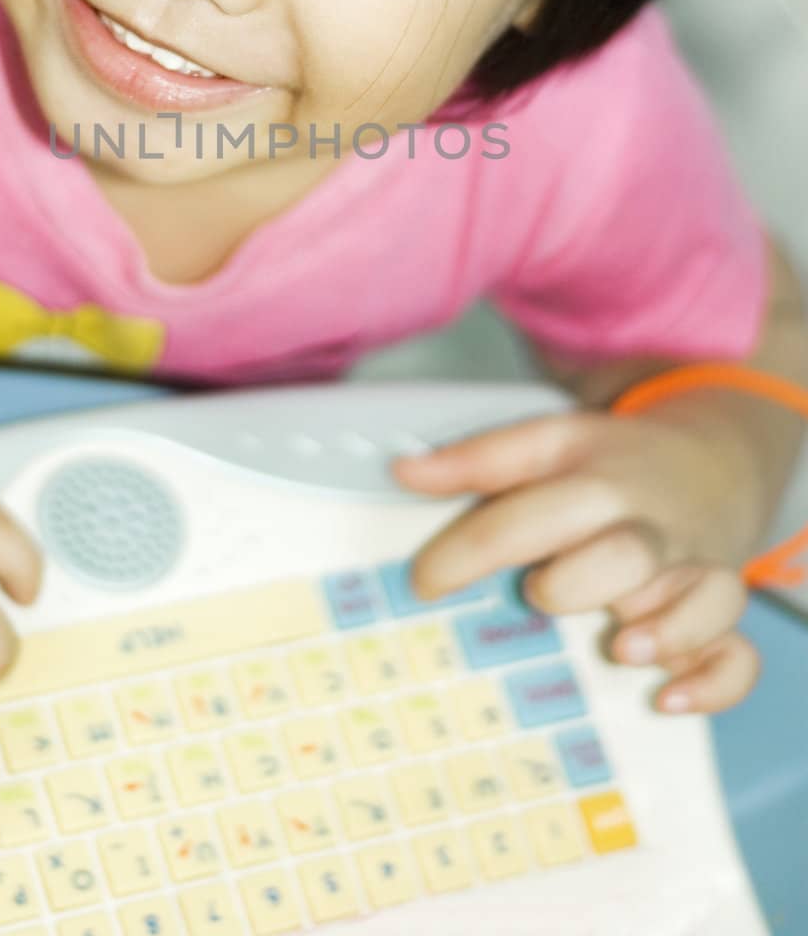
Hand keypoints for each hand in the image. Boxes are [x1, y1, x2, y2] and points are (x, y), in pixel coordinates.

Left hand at [391, 408, 768, 714]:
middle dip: (580, 582)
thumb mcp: (551, 443)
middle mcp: (648, 525)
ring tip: (620, 648)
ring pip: (701, 597)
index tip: (424, 582)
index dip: (473, 546)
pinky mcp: (719, 611)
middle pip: (625, 553)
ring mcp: (693, 570)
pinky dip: (711, 679)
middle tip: (539, 596)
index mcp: (597, 477)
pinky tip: (666, 698)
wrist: (713, 463)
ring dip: (663, 629)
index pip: (533, 508)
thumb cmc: (614, 466)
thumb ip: (478, 460)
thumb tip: (403, 470)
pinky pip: (736, 654)